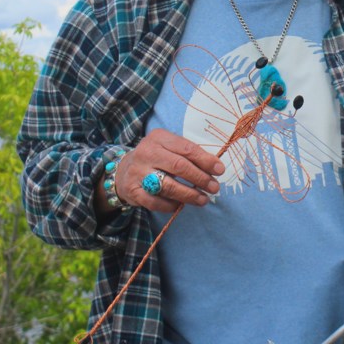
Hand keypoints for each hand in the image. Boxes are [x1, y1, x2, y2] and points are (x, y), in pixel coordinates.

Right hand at [103, 129, 224, 213]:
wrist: (123, 170)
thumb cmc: (156, 158)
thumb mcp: (169, 147)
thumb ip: (189, 154)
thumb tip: (215, 167)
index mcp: (159, 137)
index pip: (187, 149)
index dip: (206, 160)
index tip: (220, 170)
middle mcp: (147, 152)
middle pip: (179, 166)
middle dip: (200, 178)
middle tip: (214, 187)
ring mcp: (138, 172)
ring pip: (169, 186)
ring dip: (190, 195)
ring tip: (203, 199)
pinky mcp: (133, 191)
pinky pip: (156, 202)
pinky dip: (171, 205)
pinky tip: (181, 205)